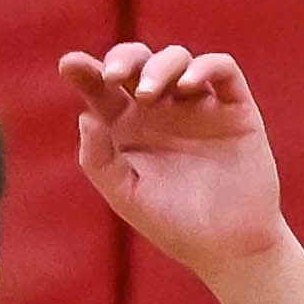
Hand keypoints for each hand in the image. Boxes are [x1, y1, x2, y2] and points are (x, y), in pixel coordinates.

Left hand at [61, 44, 286, 276]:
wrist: (228, 246)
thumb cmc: (173, 224)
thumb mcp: (126, 195)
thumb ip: (99, 159)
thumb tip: (85, 116)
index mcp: (128, 129)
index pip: (103, 91)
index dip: (85, 72)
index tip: (68, 65)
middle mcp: (161, 110)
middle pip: (139, 63)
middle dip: (124, 58)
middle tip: (113, 75)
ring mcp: (198, 106)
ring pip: (177, 60)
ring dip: (160, 66)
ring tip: (148, 93)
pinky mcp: (234, 107)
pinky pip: (223, 70)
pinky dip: (205, 67)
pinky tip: (188, 85)